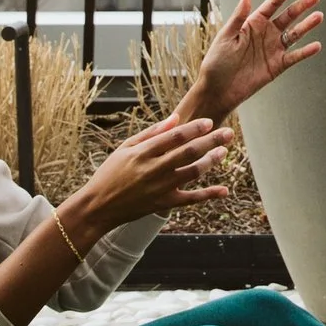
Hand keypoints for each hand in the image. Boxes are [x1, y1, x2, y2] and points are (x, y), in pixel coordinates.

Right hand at [66, 111, 234, 239]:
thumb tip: (176, 118)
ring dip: (211, 162)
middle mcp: (153, 170)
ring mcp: (160, 189)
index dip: (194, 128)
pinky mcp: (163, 204)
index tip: (209, 121)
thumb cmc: (110, 173)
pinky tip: (224, 190)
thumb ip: (151, 132)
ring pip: (192, 173)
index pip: (174, 137)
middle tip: (228, 133)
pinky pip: (189, 200)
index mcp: (142, 153)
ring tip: (224, 151)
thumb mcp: (125, 148)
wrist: (97, 207)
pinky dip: (207, 195)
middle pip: (188, 153)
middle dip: (211, 141)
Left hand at [186, 0, 322, 121]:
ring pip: (294, 34)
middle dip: (301, 6)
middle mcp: (266, 34)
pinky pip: (294, 57)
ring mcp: (273, 49)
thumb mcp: (226, 37)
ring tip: (319, 16)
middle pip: (287, 17)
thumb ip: (239, 16)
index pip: (271, 5)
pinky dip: (306, 52)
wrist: (217, 90)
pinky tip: (316, 45)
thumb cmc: (217, 62)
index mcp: (253, 24)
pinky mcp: (277, 66)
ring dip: (307, 25)